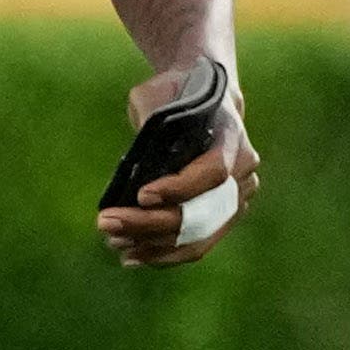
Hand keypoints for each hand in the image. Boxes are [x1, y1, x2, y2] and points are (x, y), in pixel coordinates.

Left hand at [99, 63, 259, 268]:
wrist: (205, 96)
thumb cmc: (174, 93)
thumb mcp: (156, 95)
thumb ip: (149, 122)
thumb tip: (134, 168)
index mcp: (231, 137)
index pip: (212, 172)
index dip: (179, 188)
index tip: (141, 195)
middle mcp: (243, 172)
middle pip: (202, 211)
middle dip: (151, 223)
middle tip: (106, 225)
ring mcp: (238, 197)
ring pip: (200, 234)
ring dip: (154, 244)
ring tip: (113, 243)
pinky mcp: (225, 214)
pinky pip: (199, 241)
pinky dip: (165, 252)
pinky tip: (131, 256)